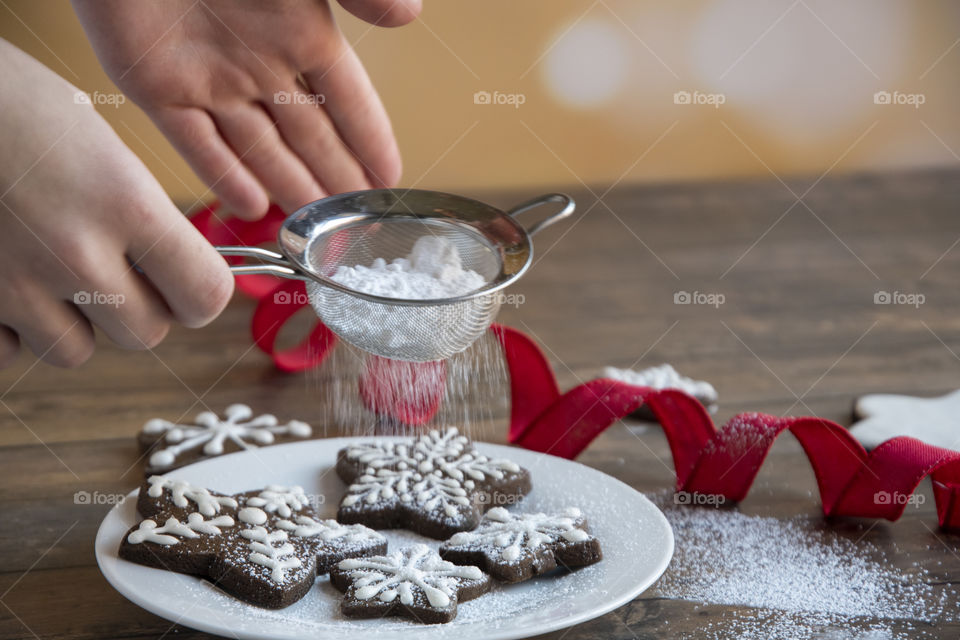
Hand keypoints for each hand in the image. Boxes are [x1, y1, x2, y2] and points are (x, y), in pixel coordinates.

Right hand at [0, 42, 233, 367]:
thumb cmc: (10, 105)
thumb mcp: (99, 145)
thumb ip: (142, 214)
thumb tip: (176, 268)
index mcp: (127, 203)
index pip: (204, 293)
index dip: (199, 295)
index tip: (187, 285)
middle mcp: (77, 254)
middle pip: (145, 333)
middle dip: (137, 309)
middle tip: (111, 270)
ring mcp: (15, 285)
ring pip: (76, 349)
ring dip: (72, 322)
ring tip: (47, 268)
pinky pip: (11, 352)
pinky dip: (11, 329)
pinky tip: (4, 281)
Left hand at [71, 0, 420, 218]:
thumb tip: (412, 14)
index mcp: (301, 29)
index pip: (349, 99)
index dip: (371, 139)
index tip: (390, 178)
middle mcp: (261, 62)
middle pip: (308, 135)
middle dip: (334, 178)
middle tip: (356, 223)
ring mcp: (210, 79)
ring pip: (259, 149)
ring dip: (288, 187)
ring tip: (314, 228)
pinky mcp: (157, 87)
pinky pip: (197, 143)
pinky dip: (224, 175)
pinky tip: (254, 207)